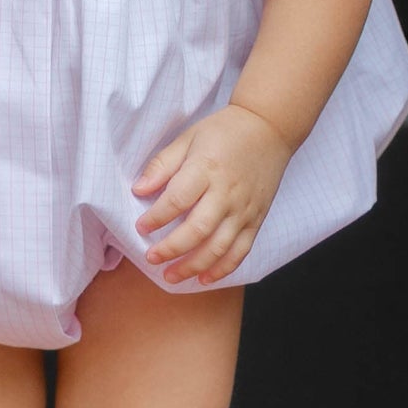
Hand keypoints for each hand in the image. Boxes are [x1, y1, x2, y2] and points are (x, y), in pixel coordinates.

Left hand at [131, 103, 293, 286]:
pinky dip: (223, 268)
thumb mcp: (188, 138)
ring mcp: (244, 209)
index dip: (156, 217)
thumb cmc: (223, 132)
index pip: (178, 199)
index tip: (140, 227)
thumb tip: (138, 190)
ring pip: (219, 247)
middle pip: (198, 229)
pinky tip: (204, 278)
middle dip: (172, 248)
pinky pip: (241, 251)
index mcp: (206, 168)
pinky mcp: (256, 219)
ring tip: (171, 276)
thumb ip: (163, 165)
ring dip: (194, 266)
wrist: (268, 129)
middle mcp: (227, 192)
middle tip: (151, 258)